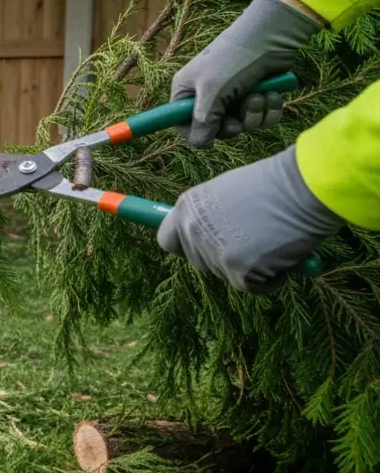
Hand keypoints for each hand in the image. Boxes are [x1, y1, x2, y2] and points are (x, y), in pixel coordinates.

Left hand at [157, 146, 340, 293]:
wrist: (305, 187)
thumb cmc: (274, 185)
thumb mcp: (227, 192)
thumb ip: (209, 216)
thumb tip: (202, 236)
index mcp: (187, 208)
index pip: (167, 240)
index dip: (185, 246)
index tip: (201, 247)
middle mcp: (194, 231)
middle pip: (198, 263)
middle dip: (223, 258)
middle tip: (254, 239)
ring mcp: (215, 252)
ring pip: (227, 276)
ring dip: (251, 266)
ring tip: (272, 237)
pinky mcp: (239, 271)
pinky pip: (255, 287)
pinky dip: (273, 279)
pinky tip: (284, 253)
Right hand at [169, 0, 317, 147]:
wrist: (271, 37)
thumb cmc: (233, 61)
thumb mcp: (212, 92)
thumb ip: (203, 121)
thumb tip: (200, 144)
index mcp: (188, 90)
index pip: (182, 122)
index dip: (195, 133)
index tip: (210, 137)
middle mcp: (209, 94)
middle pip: (216, 129)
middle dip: (232, 126)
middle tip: (238, 120)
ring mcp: (234, 95)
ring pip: (244, 124)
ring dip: (254, 115)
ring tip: (259, 96)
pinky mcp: (258, 94)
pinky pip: (263, 117)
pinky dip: (270, 110)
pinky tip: (273, 94)